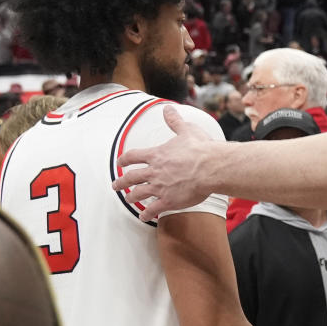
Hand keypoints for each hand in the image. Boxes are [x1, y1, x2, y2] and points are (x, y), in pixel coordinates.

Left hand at [112, 105, 216, 220]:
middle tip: (115, 185)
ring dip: (131, 197)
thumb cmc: (201, 149)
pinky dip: (146, 213)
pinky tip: (143, 217)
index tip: (120, 162)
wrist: (211, 167)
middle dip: (121, 182)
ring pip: (139, 194)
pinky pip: (153, 209)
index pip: (134, 156)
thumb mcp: (187, 130)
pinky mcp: (169, 200)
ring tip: (128, 199)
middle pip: (131, 177)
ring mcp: (160, 187)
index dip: (124, 159)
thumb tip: (168, 109)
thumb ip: (175, 121)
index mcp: (157, 155)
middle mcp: (155, 171)